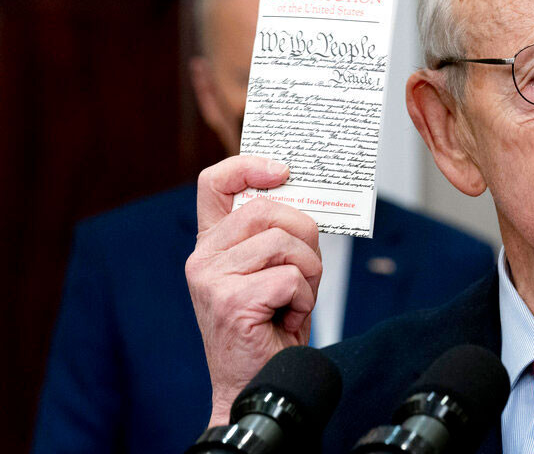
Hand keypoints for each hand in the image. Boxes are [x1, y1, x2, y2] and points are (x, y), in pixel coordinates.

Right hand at [185, 155, 321, 426]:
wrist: (254, 387)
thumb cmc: (268, 328)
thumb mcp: (268, 271)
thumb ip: (274, 235)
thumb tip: (305, 199)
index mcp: (212, 244)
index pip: (214, 183)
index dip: (248, 166)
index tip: (283, 171)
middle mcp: (204, 257)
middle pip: (270, 209)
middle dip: (306, 236)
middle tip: (307, 271)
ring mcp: (212, 278)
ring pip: (285, 244)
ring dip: (309, 274)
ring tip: (294, 301)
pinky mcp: (230, 301)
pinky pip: (291, 278)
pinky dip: (304, 300)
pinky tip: (288, 319)